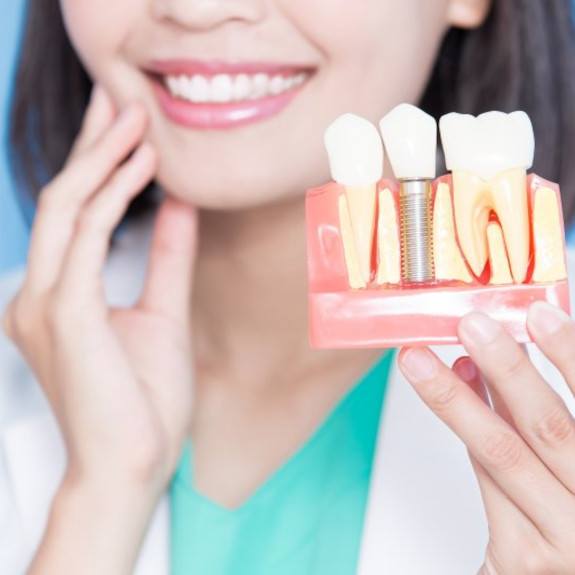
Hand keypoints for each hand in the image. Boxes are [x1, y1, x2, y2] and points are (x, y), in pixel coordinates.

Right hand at [2, 86, 197, 495]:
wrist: (134, 464)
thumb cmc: (144, 399)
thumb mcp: (163, 311)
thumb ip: (166, 257)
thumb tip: (178, 206)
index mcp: (58, 296)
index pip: (74, 213)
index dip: (97, 164)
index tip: (127, 128)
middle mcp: (39, 292)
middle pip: (62, 197)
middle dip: (92, 145)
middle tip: (122, 100)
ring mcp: (45, 301)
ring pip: (67, 206)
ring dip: (103, 157)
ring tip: (137, 118)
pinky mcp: (64, 312)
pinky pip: (84, 235)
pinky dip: (112, 195)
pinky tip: (145, 166)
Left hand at [398, 303, 574, 573]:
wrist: (560, 573)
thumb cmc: (569, 515)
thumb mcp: (570, 462)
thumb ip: (542, 415)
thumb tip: (499, 358)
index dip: (569, 354)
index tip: (539, 312)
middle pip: (548, 426)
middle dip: (506, 369)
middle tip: (471, 325)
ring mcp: (563, 540)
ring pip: (501, 452)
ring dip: (456, 398)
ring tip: (422, 360)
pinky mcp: (522, 559)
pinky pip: (485, 479)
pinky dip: (465, 431)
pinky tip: (448, 395)